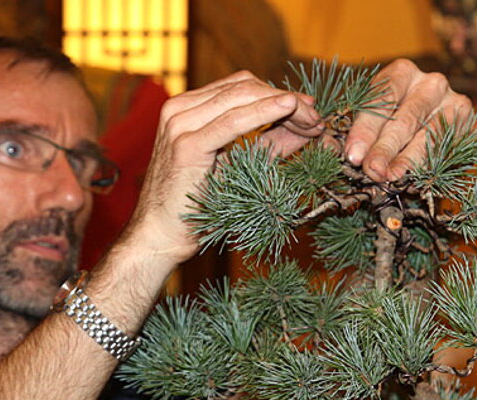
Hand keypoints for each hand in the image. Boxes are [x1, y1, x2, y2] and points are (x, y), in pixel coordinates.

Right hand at [126, 71, 323, 264]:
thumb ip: (270, 142)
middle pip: (244, 87)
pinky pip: (232, 122)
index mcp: (186, 110)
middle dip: (286, 98)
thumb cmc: (196, 206)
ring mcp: (179, 124)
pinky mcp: (185, 145)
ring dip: (284, 105)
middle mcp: (178, 109)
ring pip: (241, 96)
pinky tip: (289, 108)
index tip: (308, 110)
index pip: (240, 87)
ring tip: (311, 120)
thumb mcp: (238, 165)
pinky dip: (264, 112)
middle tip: (316, 117)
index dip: (278, 93)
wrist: (161, 235)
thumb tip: (307, 125)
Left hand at [344, 59, 472, 181]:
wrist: (430, 117)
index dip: (365, 129)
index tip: (353, 154)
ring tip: (389, 176)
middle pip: (404, 119)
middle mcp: (429, 83)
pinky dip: (425, 163)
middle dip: (384, 148)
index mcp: (400, 73)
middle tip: (371, 170)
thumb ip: (351, 129)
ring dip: (406, 159)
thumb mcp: (367, 114)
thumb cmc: (388, 115)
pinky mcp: (466, 121)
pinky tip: (411, 176)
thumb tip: (335, 148)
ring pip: (427, 135)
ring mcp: (452, 101)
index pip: (381, 99)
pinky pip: (445, 145)